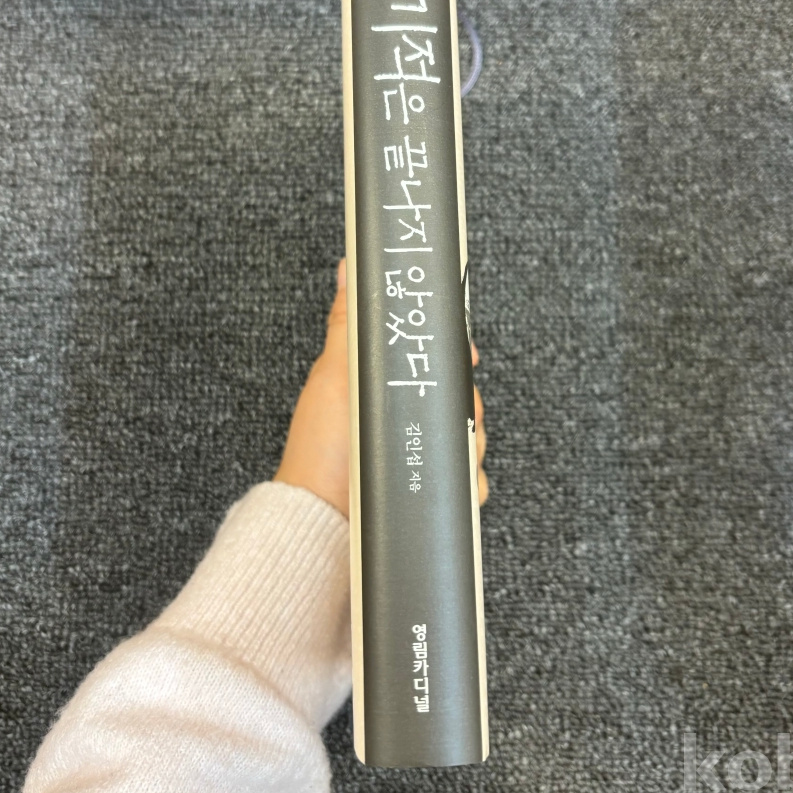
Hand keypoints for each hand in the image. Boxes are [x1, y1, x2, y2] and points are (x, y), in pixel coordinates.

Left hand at [274, 259, 488, 517]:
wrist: (323, 523)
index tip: (464, 355)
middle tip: (453, 415)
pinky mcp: (430, 491)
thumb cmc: (323, 451)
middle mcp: (404, 419)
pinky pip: (467, 481)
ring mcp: (419, 455)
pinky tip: (455, 484)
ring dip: (469, 445)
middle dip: (466, 405)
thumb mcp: (336, 375)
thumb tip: (348, 268)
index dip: (453, 354)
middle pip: (459, 398)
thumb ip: (348, 322)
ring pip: (469, 438)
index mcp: (384, 386)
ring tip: (447, 454)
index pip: (433, 358)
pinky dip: (467, 482)